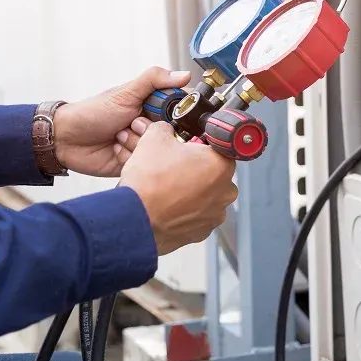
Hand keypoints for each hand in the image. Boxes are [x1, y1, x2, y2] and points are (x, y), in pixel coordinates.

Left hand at [53, 67, 190, 176]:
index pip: (179, 111)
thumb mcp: (125, 93)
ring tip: (118, 137)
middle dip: (149, 130)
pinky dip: (129, 157)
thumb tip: (185, 74)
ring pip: (157, 151)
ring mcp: (143, 146)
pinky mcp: (135, 164)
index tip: (164, 114)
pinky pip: (144, 165)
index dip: (176, 114)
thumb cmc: (93, 112)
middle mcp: (151, 126)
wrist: (66, 138)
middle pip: (170, 133)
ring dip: (136, 143)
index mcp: (152, 107)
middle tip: (131, 123)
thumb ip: (154, 80)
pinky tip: (114, 149)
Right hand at [122, 121, 237, 254]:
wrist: (134, 220)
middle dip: (196, 169)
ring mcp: (215, 214)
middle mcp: (225, 191)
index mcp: (221, 165)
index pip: (219, 148)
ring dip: (192, 192)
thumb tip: (164, 129)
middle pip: (214, 173)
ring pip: (206, 196)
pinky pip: (197, 216)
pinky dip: (185, 211)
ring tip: (168, 189)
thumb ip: (165, 128)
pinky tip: (168, 206)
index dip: (200, 146)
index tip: (189, 148)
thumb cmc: (149, 184)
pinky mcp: (202, 232)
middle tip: (174, 168)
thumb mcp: (154, 139)